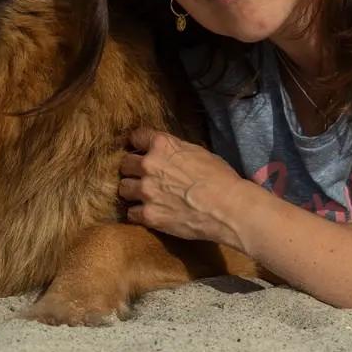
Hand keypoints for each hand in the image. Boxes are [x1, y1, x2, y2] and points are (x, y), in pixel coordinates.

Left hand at [118, 127, 249, 247]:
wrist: (228, 207)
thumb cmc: (220, 178)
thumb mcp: (198, 152)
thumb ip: (175, 150)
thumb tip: (169, 154)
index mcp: (162, 145)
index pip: (136, 137)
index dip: (137, 144)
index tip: (139, 150)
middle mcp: (148, 165)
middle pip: (125, 164)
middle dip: (132, 170)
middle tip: (143, 176)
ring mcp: (146, 190)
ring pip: (123, 188)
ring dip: (132, 192)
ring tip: (143, 196)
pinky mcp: (148, 215)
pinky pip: (131, 213)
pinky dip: (138, 214)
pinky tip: (149, 213)